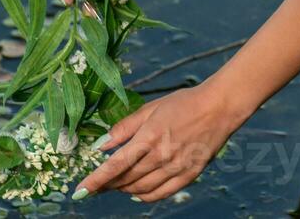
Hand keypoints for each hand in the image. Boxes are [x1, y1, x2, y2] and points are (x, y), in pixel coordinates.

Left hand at [74, 82, 249, 201]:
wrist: (219, 108)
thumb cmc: (183, 103)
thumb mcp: (151, 108)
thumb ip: (124, 127)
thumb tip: (101, 144)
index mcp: (150, 136)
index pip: (116, 165)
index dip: (96, 180)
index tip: (80, 192)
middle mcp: (162, 156)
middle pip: (126, 179)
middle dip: (108, 184)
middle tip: (98, 184)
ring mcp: (176, 167)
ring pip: (141, 189)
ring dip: (124, 189)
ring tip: (117, 185)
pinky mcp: (188, 175)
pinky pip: (160, 194)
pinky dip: (144, 196)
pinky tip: (137, 192)